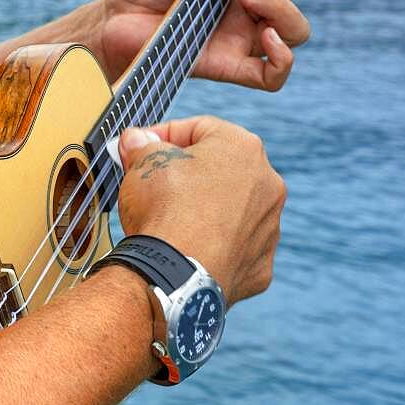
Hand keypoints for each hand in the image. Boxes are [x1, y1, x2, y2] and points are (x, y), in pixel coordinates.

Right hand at [116, 116, 285, 303]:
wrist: (177, 275)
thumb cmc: (164, 211)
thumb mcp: (142, 162)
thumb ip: (141, 145)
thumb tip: (135, 140)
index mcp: (242, 147)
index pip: (198, 129)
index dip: (163, 135)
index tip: (141, 147)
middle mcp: (268, 183)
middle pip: (221, 169)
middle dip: (187, 173)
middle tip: (154, 182)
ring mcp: (269, 227)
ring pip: (232, 208)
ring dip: (205, 209)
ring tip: (171, 220)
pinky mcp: (261, 264)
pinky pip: (235, 245)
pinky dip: (214, 245)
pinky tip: (188, 248)